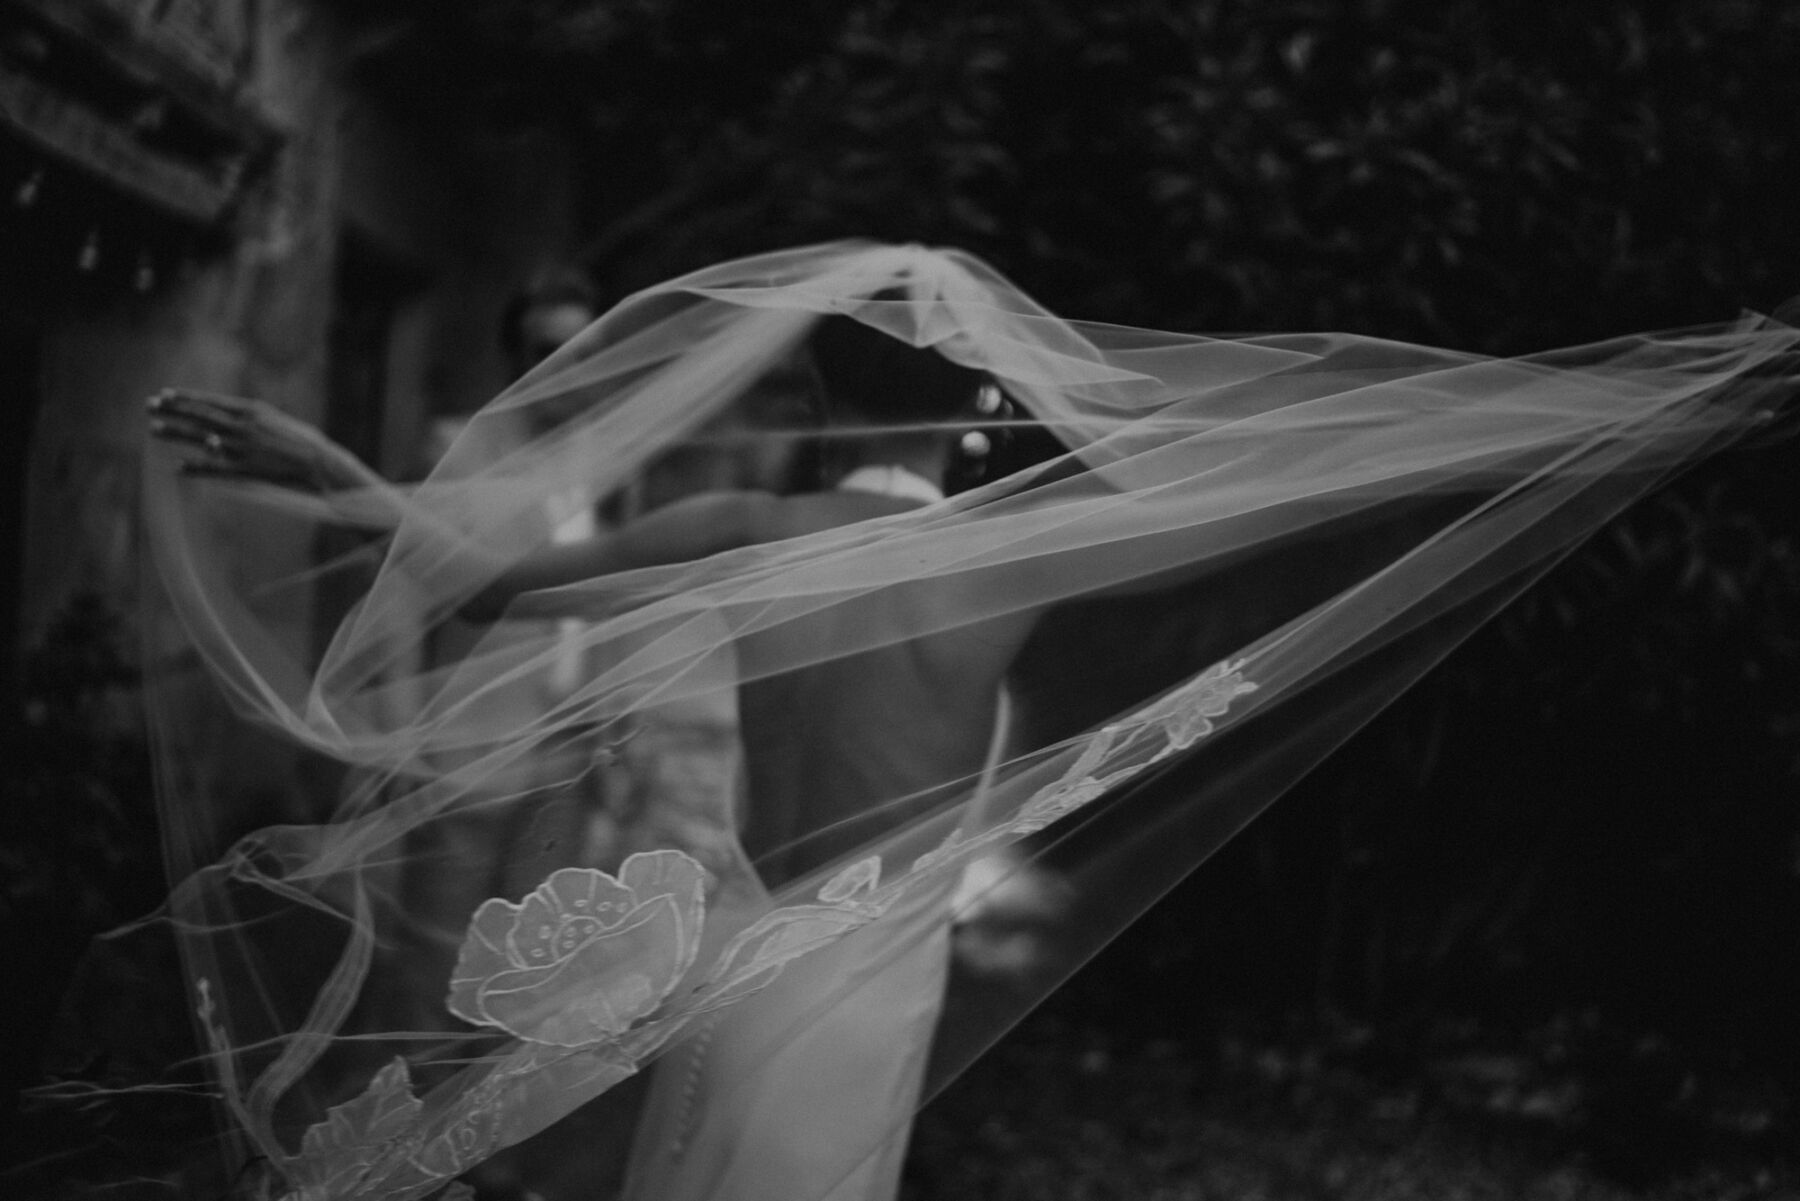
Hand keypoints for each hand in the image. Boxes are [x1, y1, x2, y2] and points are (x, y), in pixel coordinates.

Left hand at [145, 388, 363, 491]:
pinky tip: (177, 467)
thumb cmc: (304, 441)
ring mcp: (241, 448)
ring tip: (153, 428)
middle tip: (149, 406)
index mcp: (251, 410)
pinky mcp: (244, 469)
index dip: (185, 398)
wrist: (319, 463)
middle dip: (172, 410)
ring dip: (175, 433)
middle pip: (199, 416)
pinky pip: (213, 469)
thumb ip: (251, 418)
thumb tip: (230, 416)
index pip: (210, 401)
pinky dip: (195, 468)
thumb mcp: (276, 420)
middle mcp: (241, 427)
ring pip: (200, 438)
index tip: (165, 394)